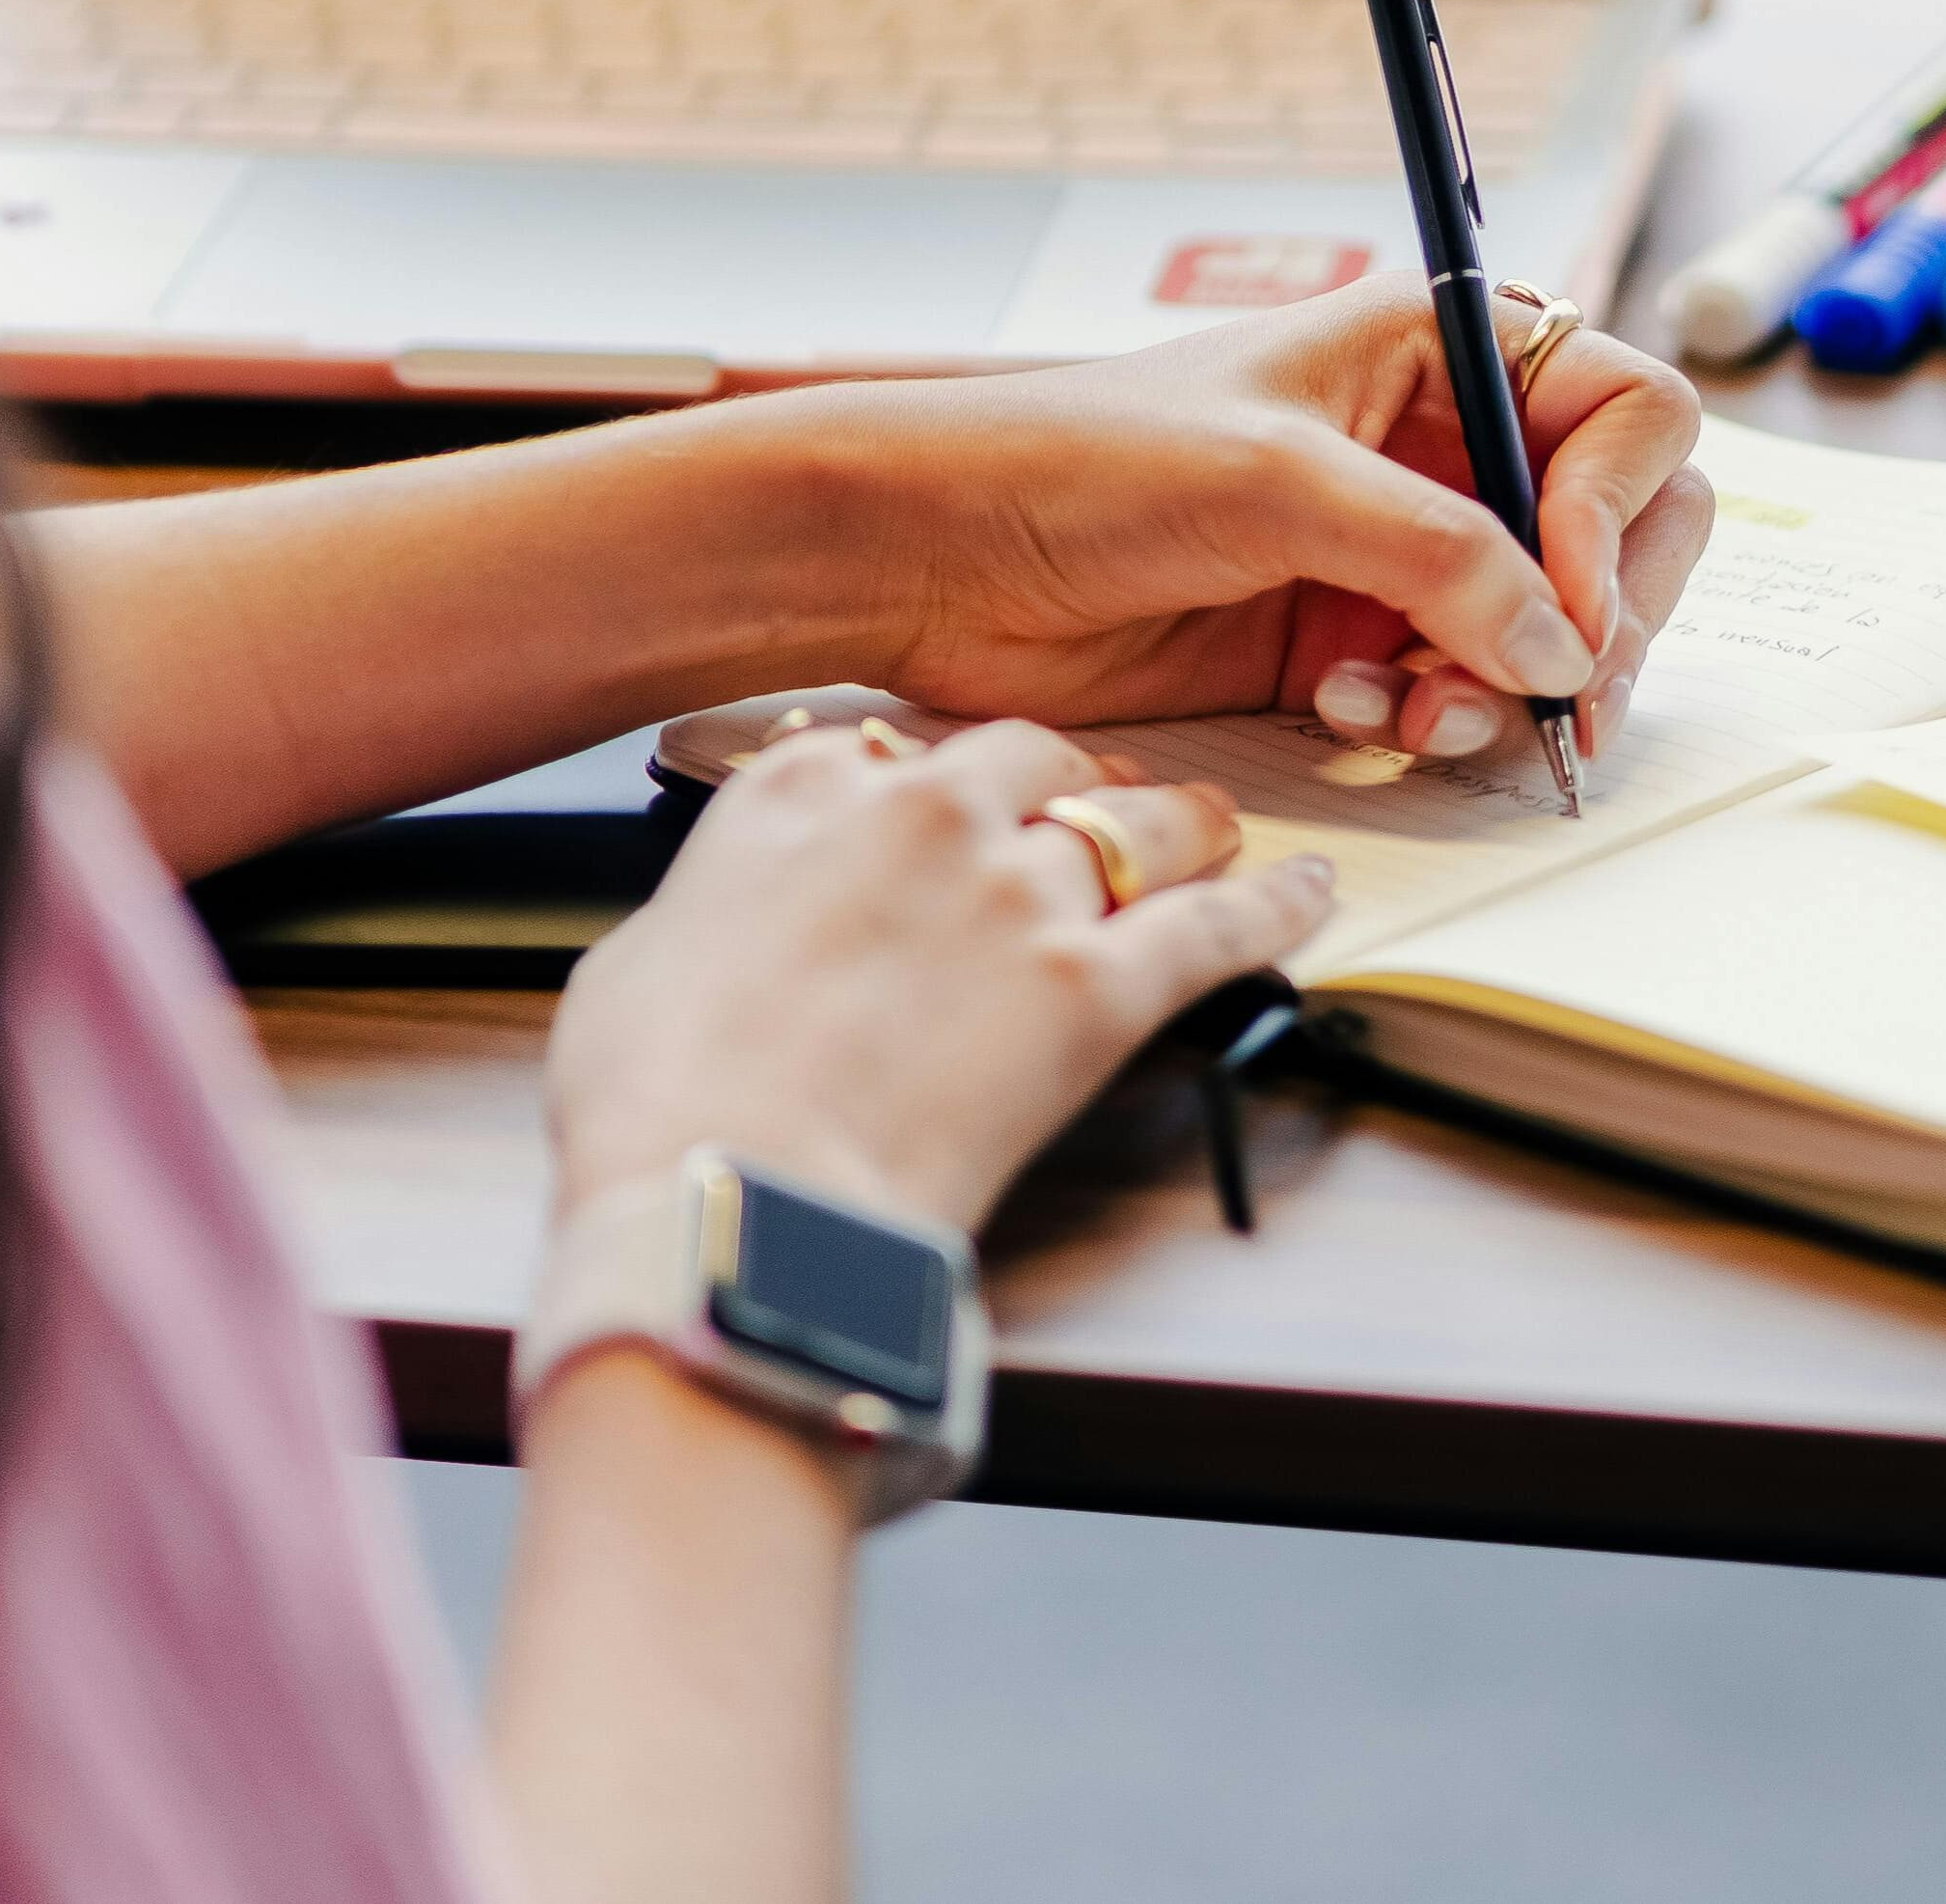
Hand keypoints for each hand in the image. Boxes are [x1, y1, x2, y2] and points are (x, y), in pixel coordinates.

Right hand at [544, 715, 1331, 1231]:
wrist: (732, 1200)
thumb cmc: (658, 1103)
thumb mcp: (641, 959)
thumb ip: (715, 903)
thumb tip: (727, 914)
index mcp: (801, 795)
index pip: (890, 746)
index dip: (931, 777)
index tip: (950, 798)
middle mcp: (922, 812)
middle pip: (1031, 757)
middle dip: (1070, 778)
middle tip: (1096, 802)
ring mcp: (1020, 892)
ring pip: (1139, 822)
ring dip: (1183, 823)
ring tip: (1214, 829)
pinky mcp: (1097, 988)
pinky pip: (1215, 927)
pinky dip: (1271, 909)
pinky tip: (1303, 896)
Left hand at [822, 277, 1711, 776]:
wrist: (941, 557)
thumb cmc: (1079, 462)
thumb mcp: (1273, 481)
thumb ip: (1438, 556)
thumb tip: (1566, 649)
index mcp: (1432, 347)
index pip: (1624, 412)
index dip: (1618, 513)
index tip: (1567, 603)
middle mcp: (1432, 443)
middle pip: (1613, 535)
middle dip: (1590, 625)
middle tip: (1544, 694)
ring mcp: (1394, 548)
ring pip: (1546, 634)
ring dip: (1504, 690)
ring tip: (1409, 712)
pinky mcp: (1347, 640)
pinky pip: (1459, 693)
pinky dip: (1435, 719)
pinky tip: (1348, 714)